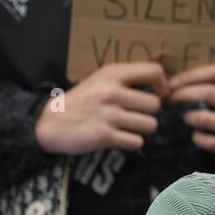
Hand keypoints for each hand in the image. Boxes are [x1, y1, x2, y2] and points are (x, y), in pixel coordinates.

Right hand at [35, 62, 166, 154]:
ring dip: (141, 130)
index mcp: (113, 73)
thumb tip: (165, 87)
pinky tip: (119, 138)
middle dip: (149, 114)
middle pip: (155, 105)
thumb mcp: (102, 80)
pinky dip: (131, 143)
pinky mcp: (104, 136)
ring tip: (125, 127)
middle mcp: (111, 92)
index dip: (163, 87)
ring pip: (150, 125)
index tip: (158, 96)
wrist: (50, 122)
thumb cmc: (83, 101)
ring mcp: (108, 114)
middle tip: (135, 116)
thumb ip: (128, 79)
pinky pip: (137, 142)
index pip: (154, 72)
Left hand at [166, 64, 214, 156]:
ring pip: (206, 118)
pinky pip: (212, 143)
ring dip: (190, 117)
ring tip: (185, 117)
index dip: (190, 76)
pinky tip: (196, 136)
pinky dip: (199, 138)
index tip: (172, 82)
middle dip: (183, 94)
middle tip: (169, 98)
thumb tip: (195, 80)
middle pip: (209, 92)